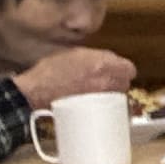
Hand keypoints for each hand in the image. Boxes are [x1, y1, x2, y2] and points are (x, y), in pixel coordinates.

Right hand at [16, 48, 136, 103]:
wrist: (35, 91)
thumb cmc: (50, 71)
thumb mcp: (74, 54)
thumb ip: (96, 56)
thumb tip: (108, 60)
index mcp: (103, 64)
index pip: (129, 68)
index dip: (123, 69)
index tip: (118, 70)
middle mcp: (106, 80)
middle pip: (125, 83)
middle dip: (118, 81)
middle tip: (107, 80)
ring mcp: (101, 96)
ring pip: (118, 96)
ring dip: (113, 93)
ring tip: (100, 92)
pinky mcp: (95, 109)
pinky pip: (109, 107)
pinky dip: (106, 105)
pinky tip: (96, 102)